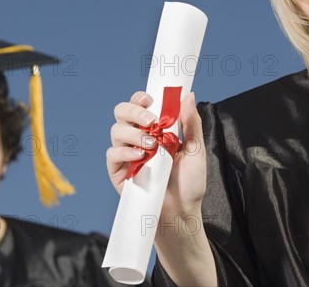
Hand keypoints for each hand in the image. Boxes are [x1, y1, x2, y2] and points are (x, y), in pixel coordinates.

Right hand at [106, 91, 206, 217]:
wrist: (181, 213)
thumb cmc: (189, 183)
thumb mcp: (197, 149)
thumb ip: (191, 123)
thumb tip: (188, 96)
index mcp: (156, 129)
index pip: (140, 106)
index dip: (140, 98)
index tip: (150, 99)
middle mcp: (138, 138)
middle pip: (122, 112)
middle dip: (134, 111)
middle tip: (151, 120)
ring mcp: (127, 154)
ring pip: (116, 130)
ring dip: (133, 132)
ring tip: (152, 144)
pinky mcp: (118, 171)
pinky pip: (112, 153)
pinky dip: (124, 150)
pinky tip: (140, 156)